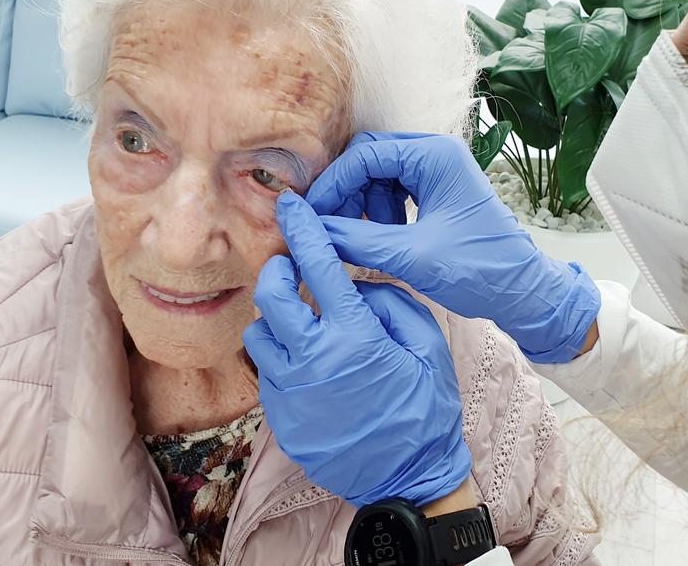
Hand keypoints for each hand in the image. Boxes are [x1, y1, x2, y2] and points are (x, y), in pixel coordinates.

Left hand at [244, 191, 471, 507]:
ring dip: (275, 318)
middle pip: (271, 295)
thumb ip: (392, 305)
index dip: (302, 230)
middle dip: (277, 271)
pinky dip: (280, 355)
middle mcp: (314, 359)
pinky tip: (306, 361)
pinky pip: (266, 371)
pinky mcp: (281, 418)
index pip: (319, 266)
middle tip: (291, 268)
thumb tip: (359, 286)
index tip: (290, 206)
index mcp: (355, 336)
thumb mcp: (427, 349)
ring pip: (260, 334)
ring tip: (301, 322)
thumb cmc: (426, 412)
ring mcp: (292, 391)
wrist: (409, 481)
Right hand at [303, 131, 599, 362]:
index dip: (333, 185)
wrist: (524, 292)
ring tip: (362, 240)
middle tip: (329, 227)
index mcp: (436, 156)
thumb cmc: (480, 270)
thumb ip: (358, 240)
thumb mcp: (412, 257)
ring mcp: (438, 172)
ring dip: (362, 205)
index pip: (365, 155)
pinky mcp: (438, 192)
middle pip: (369, 159)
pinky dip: (379, 213)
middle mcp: (437, 154)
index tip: (312, 215)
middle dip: (346, 192)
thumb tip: (312, 231)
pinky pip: (394, 191)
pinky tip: (381, 239)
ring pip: (379, 176)